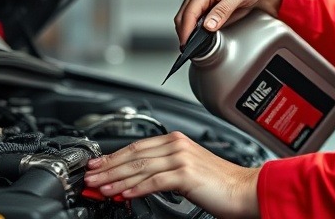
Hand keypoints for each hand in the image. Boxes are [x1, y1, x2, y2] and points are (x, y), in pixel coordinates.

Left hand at [84, 131, 260, 218]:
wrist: (243, 190)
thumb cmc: (219, 183)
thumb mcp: (186, 171)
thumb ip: (162, 171)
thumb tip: (135, 180)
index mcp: (176, 141)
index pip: (137, 147)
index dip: (113, 156)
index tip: (97, 165)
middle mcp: (177, 146)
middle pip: (134, 155)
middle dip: (108, 167)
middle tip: (90, 176)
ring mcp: (181, 159)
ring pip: (140, 168)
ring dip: (117, 179)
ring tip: (101, 187)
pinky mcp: (186, 174)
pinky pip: (154, 181)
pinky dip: (136, 188)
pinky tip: (124, 194)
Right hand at [175, 0, 282, 45]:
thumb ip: (223, 10)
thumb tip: (208, 25)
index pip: (189, 12)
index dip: (186, 30)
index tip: (187, 44)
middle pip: (182, 17)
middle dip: (183, 33)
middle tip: (189, 50)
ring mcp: (200, 0)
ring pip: (185, 19)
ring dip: (186, 32)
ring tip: (192, 46)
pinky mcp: (204, 7)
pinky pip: (193, 20)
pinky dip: (192, 30)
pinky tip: (197, 38)